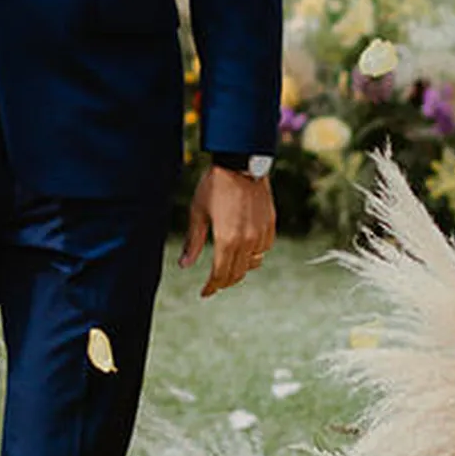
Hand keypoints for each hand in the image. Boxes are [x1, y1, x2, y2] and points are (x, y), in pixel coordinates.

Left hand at [180, 165, 275, 297]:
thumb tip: (184, 265)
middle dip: (224, 282)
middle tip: (213, 284)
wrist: (241, 163)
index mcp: (226, 240)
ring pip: (252, 264)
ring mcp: (261, 234)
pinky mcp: (270, 225)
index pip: (220, 275)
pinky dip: (253, 254)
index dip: (212, 287)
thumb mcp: (197, 212)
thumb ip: (192, 241)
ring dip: (239, 269)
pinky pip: (263, 249)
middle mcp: (247, 241)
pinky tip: (244, 251)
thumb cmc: (214, 186)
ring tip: (227, 268)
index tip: (205, 293)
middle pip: (237, 273)